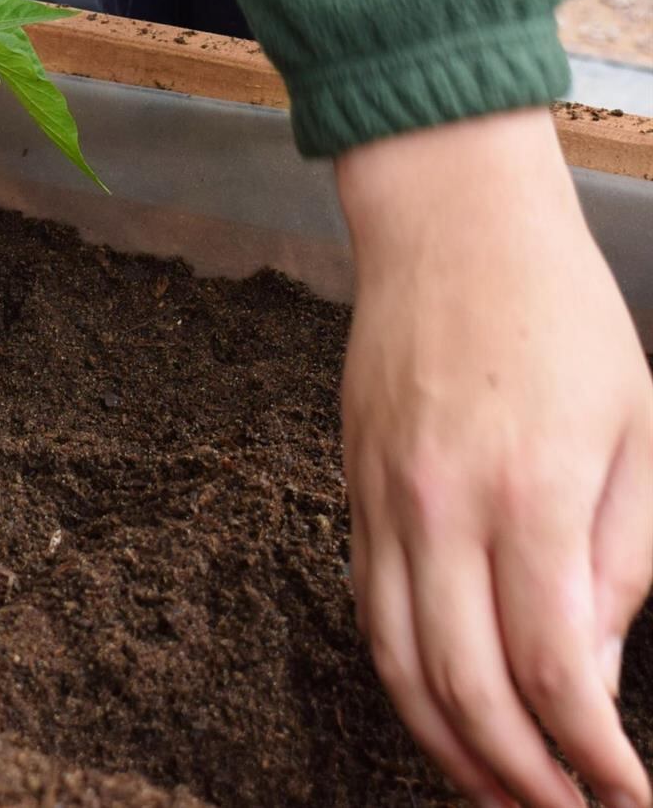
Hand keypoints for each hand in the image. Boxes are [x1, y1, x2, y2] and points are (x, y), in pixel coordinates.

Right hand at [338, 109, 652, 807]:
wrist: (446, 224)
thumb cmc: (558, 312)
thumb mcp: (635, 430)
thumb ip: (620, 562)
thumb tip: (589, 679)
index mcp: (526, 492)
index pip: (549, 669)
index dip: (588, 757)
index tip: (623, 799)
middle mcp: (438, 508)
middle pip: (462, 688)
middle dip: (517, 777)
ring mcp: (380, 501)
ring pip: (395, 663)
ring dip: (447, 748)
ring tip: (501, 790)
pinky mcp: (352, 490)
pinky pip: (368, 609)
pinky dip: (403, 680)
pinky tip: (445, 709)